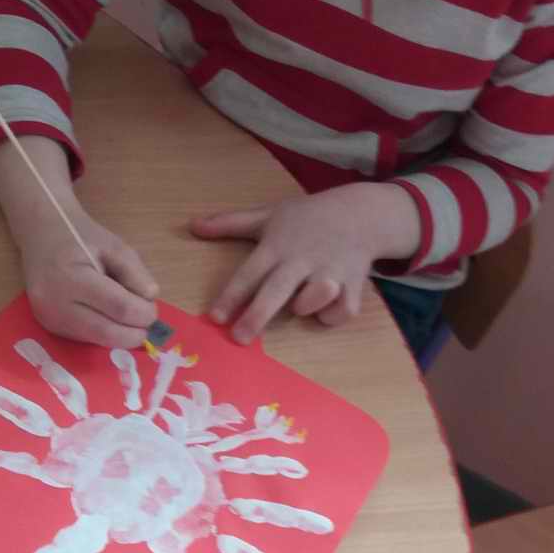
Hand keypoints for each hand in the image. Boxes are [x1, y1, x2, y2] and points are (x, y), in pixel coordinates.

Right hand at [20, 213, 159, 347]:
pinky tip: (109, 316)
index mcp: (71, 277)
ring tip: (128, 316)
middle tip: (146, 322)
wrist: (41, 236)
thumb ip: (134, 272)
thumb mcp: (113, 245)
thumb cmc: (79, 237)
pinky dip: (105, 333)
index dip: (143, 313)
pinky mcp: (50, 327)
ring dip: (120, 335)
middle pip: (106, 332)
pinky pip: (86, 338)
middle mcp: (55, 303)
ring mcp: (49, 319)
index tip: (152, 308)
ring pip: (97, 340)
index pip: (118, 307)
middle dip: (134, 333)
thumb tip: (150, 298)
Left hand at [192, 183, 419, 343]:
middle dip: (258, 315)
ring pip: (314, 298)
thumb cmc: (308, 218)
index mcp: (278, 245)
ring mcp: (329, 271)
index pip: (249, 272)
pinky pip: (341, 310)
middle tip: (240, 338)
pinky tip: (326, 309)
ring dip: (305, 306)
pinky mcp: (353, 284)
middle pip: (276, 290)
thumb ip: (230, 223)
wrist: (361, 213)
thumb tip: (192, 226)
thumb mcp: (268, 215)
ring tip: (299, 304)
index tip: (214, 317)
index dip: (231, 296)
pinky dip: (333, 315)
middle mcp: (301, 259)